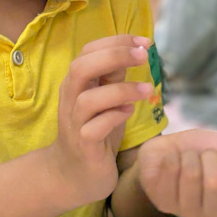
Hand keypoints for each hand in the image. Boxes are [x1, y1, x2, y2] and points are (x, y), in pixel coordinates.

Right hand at [47, 34, 152, 206]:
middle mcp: (70, 99)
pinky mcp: (83, 146)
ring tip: (147, 90)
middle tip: (144, 56)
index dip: (116, 41)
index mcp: (77, 84)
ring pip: (88, 100)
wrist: (73, 176)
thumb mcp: (106, 101)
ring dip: (120, 91)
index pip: (89, 51)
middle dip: (114, 56)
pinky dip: (113, 118)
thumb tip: (134, 52)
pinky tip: (128, 114)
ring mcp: (74, 124)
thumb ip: (114, 79)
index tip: (145, 42)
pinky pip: (94, 129)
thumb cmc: (94, 134)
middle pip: (81, 67)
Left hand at [137, 129, 216, 216]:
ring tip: (187, 158)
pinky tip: (170, 162)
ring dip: (189, 156)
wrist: (167, 149)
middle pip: (216, 183)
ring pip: (192, 176)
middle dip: (209, 157)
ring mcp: (188, 212)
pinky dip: (171, 157)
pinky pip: (170, 172)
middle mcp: (214, 213)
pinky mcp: (164, 204)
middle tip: (204, 156)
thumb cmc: (201, 151)